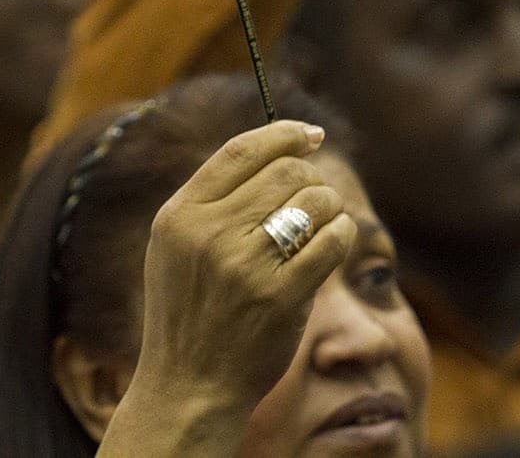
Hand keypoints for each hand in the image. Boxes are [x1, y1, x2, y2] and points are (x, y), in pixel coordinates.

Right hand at [129, 121, 355, 416]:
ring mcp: (244, 265)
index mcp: (180, 215)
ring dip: (330, 207)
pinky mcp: (280, 296)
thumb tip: (284, 146)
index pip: (241, 150)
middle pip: (286, 172)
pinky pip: (331, 240)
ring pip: (315, 200)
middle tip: (315, 200)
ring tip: (323, 225)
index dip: (284, 134)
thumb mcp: (178, 246)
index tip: (311, 135)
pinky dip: (342, 234)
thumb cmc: (192, 310)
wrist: (189, 386)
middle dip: (312, 180)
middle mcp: (208, 233)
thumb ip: (215, 198)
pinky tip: (335, 242)